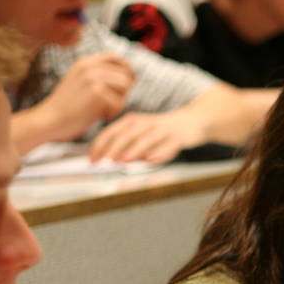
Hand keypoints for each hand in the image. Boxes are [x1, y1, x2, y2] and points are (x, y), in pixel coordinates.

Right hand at [34, 52, 134, 142]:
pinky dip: (112, 113)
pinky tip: (99, 116)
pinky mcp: (96, 93)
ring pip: (125, 88)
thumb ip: (99, 75)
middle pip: (125, 75)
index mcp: (85, 62)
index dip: (128, 69)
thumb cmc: (68, 107)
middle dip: (123, 92)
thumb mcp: (81, 83)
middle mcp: (89, 66)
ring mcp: (92, 78)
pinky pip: (120, 103)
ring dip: (119, 102)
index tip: (130, 82)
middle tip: (108, 104)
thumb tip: (130, 76)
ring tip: (103, 110)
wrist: (49, 120)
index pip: (116, 57)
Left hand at [89, 109, 205, 163]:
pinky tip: (152, 160)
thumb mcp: (141, 134)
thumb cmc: (162, 131)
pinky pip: (168, 145)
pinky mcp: (178, 137)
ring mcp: (163, 130)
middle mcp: (146, 123)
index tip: (92, 159)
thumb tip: (109, 160)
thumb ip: (127, 146)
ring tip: (124, 161)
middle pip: (127, 135)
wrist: (192, 122)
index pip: (112, 132)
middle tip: (104, 161)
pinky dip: (160, 153)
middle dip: (114, 148)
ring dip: (134, 150)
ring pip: (147, 139)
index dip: (100, 145)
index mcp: (133, 121)